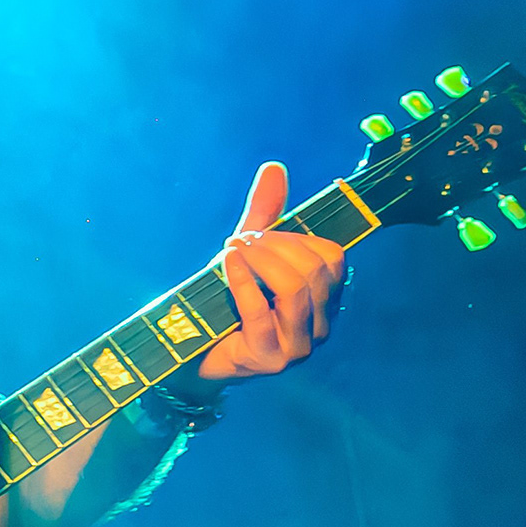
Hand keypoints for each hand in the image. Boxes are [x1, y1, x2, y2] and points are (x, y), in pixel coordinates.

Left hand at [192, 161, 345, 384]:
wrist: (192, 355)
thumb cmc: (225, 304)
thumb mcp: (248, 256)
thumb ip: (265, 215)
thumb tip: (274, 167)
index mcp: (325, 301)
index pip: (333, 258)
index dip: (297, 238)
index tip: (260, 233)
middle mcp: (320, 327)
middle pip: (315, 270)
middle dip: (275, 246)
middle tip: (241, 241)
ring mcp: (298, 348)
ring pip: (296, 289)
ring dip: (261, 260)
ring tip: (233, 251)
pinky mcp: (269, 359)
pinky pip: (261, 311)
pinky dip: (243, 280)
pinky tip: (227, 262)